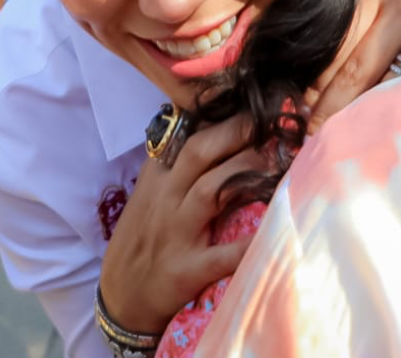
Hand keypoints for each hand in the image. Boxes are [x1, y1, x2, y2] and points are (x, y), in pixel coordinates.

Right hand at [99, 114, 264, 332]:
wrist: (121, 298)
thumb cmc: (143, 239)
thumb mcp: (150, 194)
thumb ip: (176, 163)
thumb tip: (214, 125)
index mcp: (156, 178)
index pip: (185, 135)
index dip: (220, 115)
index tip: (254, 102)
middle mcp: (165, 199)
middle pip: (199, 152)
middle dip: (238, 130)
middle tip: (275, 119)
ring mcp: (175, 234)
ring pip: (211, 190)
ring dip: (247, 170)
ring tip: (279, 160)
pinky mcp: (187, 270)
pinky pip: (222, 255)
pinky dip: (249, 243)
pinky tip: (276, 229)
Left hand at [305, 0, 400, 132]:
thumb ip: (370, 27)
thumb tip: (323, 86)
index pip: (335, 48)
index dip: (319, 89)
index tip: (308, 116)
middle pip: (353, 74)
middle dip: (332, 114)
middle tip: (317, 142)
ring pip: (387, 90)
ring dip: (371, 121)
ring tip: (357, 145)